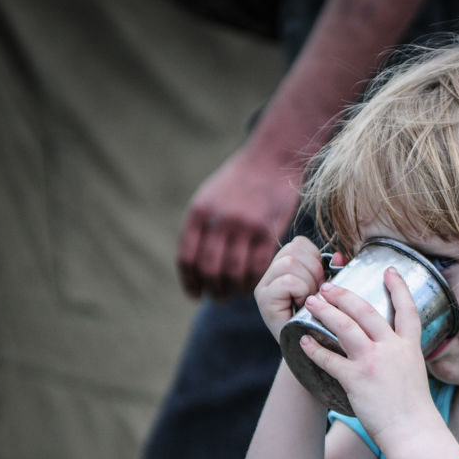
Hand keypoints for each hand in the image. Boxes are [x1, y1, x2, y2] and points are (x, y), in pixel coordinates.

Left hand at [177, 146, 301, 298]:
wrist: (271, 160)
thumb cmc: (238, 182)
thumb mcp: (209, 197)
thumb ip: (200, 228)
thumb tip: (194, 266)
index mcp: (200, 212)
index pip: (187, 258)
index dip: (190, 282)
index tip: (195, 294)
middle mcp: (221, 220)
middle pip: (210, 270)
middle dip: (213, 291)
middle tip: (218, 298)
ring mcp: (246, 226)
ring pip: (235, 272)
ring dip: (233, 290)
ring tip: (235, 293)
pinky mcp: (269, 231)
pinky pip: (259, 266)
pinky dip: (254, 280)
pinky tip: (253, 283)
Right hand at [254, 237, 325, 340]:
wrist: (308, 350)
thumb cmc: (319, 319)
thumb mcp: (329, 291)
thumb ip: (333, 272)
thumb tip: (339, 257)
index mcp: (284, 266)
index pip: (300, 244)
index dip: (316, 258)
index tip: (320, 281)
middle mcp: (270, 274)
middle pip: (294, 250)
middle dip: (314, 270)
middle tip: (316, 293)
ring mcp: (264, 286)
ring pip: (290, 263)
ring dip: (308, 282)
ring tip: (308, 300)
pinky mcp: (264, 299)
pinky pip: (288, 282)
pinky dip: (301, 291)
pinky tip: (301, 305)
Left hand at [299, 268, 437, 440]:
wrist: (413, 431)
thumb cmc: (414, 409)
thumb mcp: (414, 373)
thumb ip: (401, 356)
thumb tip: (387, 349)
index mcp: (409, 347)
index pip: (407, 309)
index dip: (398, 287)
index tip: (389, 270)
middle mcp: (392, 349)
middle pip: (366, 311)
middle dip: (345, 295)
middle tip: (328, 286)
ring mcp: (373, 362)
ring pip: (345, 327)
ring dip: (326, 312)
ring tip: (312, 302)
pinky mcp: (356, 379)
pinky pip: (330, 359)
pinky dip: (314, 349)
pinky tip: (303, 341)